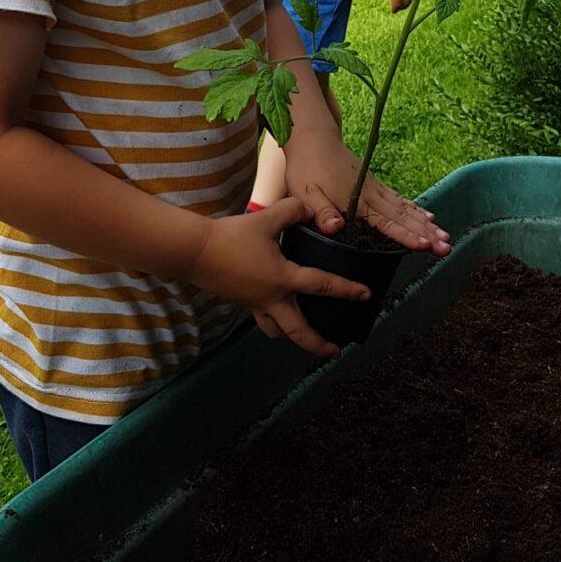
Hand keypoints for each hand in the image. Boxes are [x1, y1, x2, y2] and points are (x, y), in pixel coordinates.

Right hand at [185, 196, 372, 358]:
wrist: (195, 252)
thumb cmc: (232, 236)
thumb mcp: (266, 219)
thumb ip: (292, 211)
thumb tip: (311, 210)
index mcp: (283, 279)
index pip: (322, 285)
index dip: (347, 289)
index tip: (366, 296)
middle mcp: (271, 298)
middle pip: (298, 331)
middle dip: (317, 344)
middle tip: (333, 352)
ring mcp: (254, 304)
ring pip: (277, 330)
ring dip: (292, 337)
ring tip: (303, 338)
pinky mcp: (240, 302)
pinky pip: (261, 318)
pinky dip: (273, 322)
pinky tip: (276, 312)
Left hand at [283, 126, 450, 254]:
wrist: (312, 138)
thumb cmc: (306, 167)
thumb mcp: (305, 192)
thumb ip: (321, 211)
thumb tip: (336, 229)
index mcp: (355, 201)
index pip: (385, 223)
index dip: (405, 235)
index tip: (425, 245)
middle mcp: (370, 195)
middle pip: (403, 217)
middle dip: (426, 234)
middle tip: (446, 248)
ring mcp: (374, 188)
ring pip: (405, 209)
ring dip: (426, 224)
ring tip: (445, 237)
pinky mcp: (374, 184)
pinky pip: (399, 199)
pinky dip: (415, 209)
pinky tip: (428, 217)